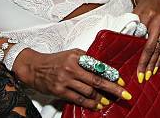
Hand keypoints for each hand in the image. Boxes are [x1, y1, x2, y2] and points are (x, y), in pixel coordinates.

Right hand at [14, 48, 130, 109]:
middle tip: (124, 94)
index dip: (111, 74)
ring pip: (89, 92)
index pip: (98, 66)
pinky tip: (96, 105)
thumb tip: (103, 68)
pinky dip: (89, 103)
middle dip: (112, 89)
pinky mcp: (60, 91)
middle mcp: (72, 68)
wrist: (35, 68)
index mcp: (77, 57)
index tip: (121, 80)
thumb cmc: (55, 60)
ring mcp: (65, 81)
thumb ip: (86, 59)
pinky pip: (78, 99)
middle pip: (96, 81)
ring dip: (101, 98)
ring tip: (109, 101)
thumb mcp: (72, 54)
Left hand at [132, 0, 159, 82]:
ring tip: (151, 73)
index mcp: (152, 20)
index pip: (148, 45)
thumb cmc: (142, 7)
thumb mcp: (134, 16)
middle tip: (144, 76)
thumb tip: (125, 44)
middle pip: (156, 49)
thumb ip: (131, 29)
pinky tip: (157, 64)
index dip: (144, 59)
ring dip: (156, 63)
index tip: (139, 71)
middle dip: (150, 65)